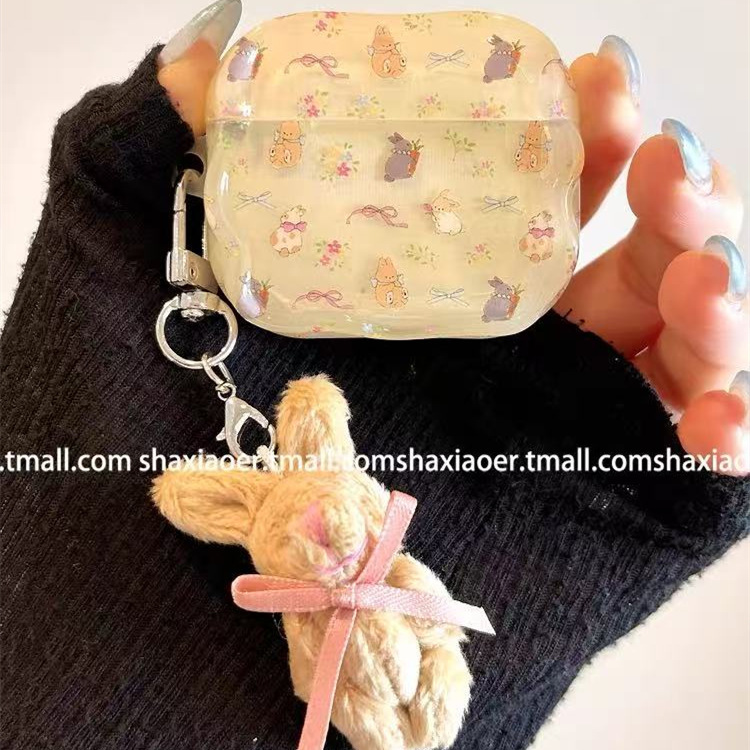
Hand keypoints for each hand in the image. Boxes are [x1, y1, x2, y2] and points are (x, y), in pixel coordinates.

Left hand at [156, 5, 747, 473]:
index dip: (576, 131)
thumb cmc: (133, 453)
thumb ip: (153, 152)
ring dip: (717, 294)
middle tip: (656, 157)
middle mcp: (509, 361)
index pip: (542, 197)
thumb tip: (204, 59)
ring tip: (699, 268)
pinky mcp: (597, 520)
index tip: (581, 80)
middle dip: (672, 193)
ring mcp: (560, 437)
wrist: (164, 627)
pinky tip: (720, 408)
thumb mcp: (124, 276)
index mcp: (434, 298)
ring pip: (685, 349)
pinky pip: (703, 474)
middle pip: (634, 258)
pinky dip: (735, 429)